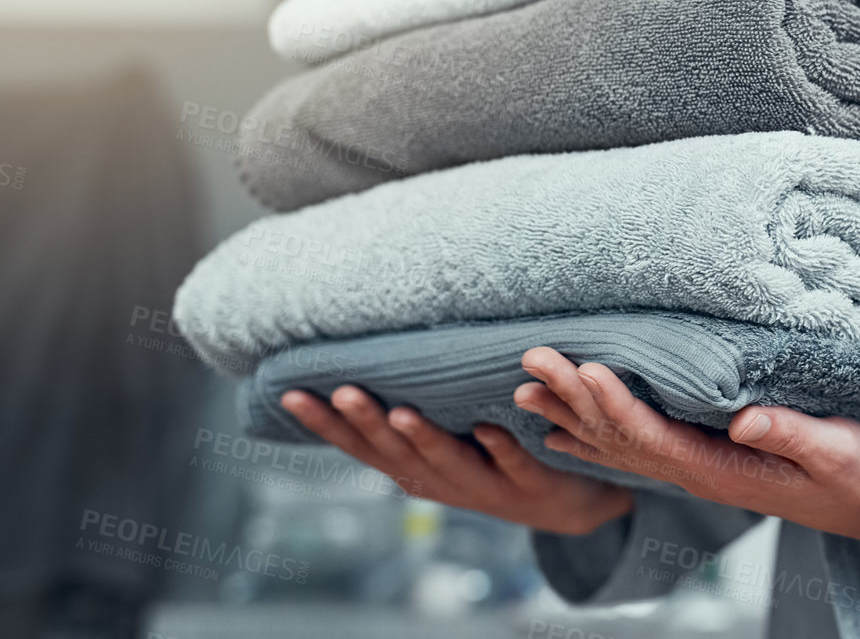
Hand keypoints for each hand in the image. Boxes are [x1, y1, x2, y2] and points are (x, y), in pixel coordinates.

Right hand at [280, 386, 632, 534]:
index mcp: (416, 469)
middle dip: (367, 424)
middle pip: (398, 454)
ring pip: (449, 463)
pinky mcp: (532, 485)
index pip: (362, 446)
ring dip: (424, 438)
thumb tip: (364, 356)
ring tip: (401, 411)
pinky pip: (515, 465)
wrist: (568, 503)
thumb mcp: (446, 438)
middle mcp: (442, 482)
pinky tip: (491, 429)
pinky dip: (501, 450)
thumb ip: (410, 408)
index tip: (291, 393)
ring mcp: (486, 487)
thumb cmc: (494, 458)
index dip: (326, 424)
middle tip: (341, 392)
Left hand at [516, 347, 859, 543]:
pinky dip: (593, 435)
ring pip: (617, 444)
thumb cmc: (859, 473)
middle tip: (529, 361)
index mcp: (720, 469)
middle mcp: (696, 472)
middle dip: (572, 398)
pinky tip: (563, 431)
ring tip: (524, 389)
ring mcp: (695, 470)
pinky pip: (634, 448)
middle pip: (618, 438)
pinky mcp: (702, 461)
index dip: (616, 404)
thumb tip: (743, 419)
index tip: (587, 368)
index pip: (653, 436)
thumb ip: (791, 434)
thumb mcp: (836, 451)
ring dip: (570, 414)